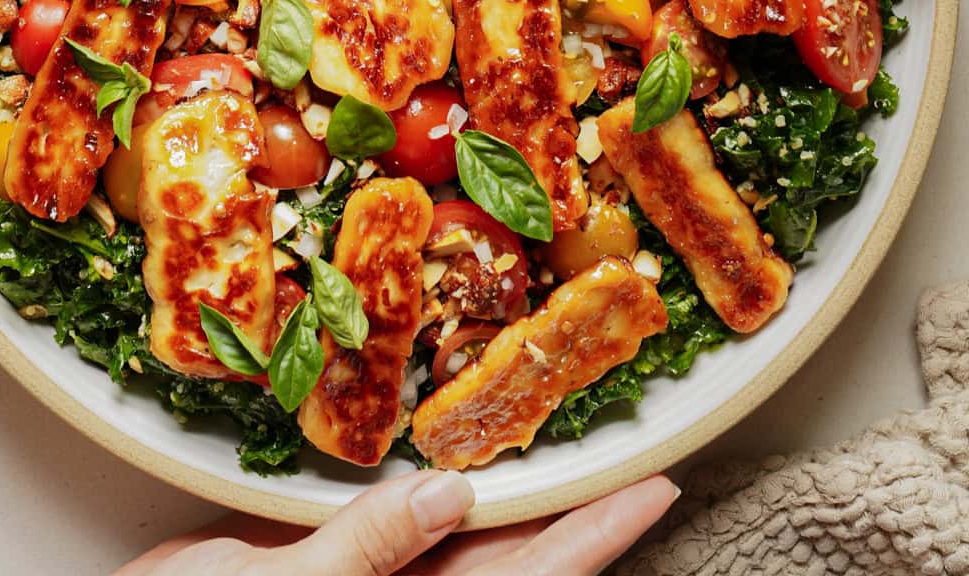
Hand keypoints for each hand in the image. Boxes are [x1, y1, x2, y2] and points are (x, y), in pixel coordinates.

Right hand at [114, 470, 676, 575]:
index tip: (658, 487)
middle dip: (580, 506)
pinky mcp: (334, 554)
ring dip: (520, 488)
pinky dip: (442, 481)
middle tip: (635, 452)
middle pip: (520, 552)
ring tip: (567, 438)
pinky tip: (459, 453)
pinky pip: (408, 516)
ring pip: (470, 531)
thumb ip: (366, 553)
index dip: (599, 534)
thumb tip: (451, 497)